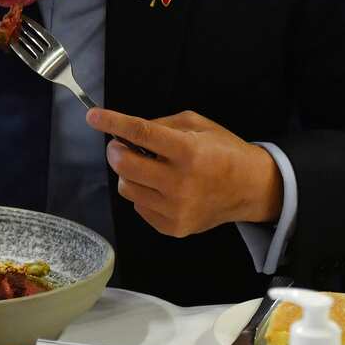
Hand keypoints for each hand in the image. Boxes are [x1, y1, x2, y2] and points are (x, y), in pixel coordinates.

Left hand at [85, 108, 282, 237]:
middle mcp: (179, 183)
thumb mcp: (197, 125)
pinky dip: (142, 193)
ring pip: (126, 188)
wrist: (251, 188)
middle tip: (121, 146)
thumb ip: (161, 125)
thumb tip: (128, 131)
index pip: (141, 134)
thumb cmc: (223, 151)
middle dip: (116, 151)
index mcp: (187, 151)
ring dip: (128, 174)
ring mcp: (175, 209)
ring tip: (148, 168)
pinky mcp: (173, 227)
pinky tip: (160, 187)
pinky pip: (138, 207)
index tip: (93, 117)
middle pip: (125, 165)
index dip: (113, 123)